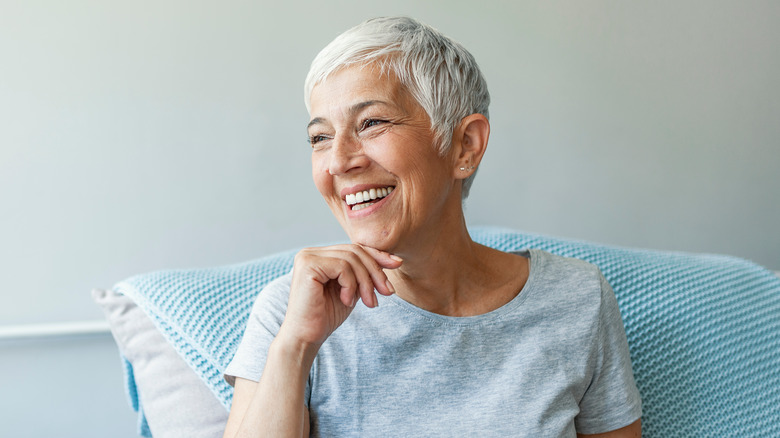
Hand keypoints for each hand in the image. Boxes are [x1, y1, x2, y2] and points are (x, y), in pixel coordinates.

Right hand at [277, 244, 402, 350]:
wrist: (306, 338)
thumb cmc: (326, 316)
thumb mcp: (352, 290)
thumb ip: (364, 273)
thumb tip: (392, 259)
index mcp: (320, 256)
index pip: (354, 248)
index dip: (377, 255)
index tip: (397, 263)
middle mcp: (311, 252)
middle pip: (355, 250)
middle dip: (376, 271)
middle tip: (387, 292)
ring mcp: (308, 257)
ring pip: (351, 258)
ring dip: (366, 282)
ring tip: (369, 303)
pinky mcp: (308, 265)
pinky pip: (342, 267)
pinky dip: (351, 285)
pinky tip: (347, 301)